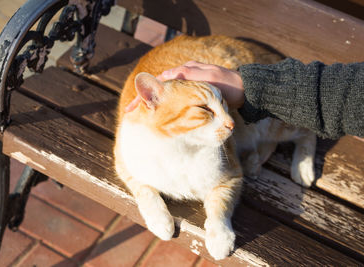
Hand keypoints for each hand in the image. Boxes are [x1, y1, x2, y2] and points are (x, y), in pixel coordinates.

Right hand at [125, 61, 244, 111]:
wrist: (245, 90)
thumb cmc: (228, 86)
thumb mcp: (210, 79)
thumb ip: (189, 76)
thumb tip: (166, 75)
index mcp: (185, 71)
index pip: (158, 81)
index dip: (144, 94)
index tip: (133, 106)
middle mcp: (184, 75)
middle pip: (158, 87)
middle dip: (144, 99)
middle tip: (131, 112)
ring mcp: (189, 83)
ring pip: (165, 92)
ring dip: (153, 102)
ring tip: (142, 113)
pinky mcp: (194, 92)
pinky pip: (174, 97)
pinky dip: (164, 103)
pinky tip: (161, 112)